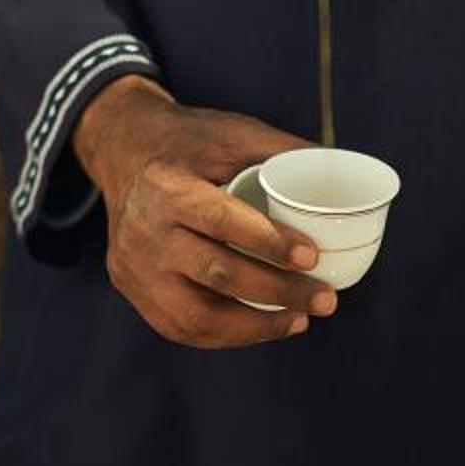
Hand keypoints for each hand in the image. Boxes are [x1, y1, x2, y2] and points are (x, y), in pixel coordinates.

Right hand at [71, 75, 332, 347]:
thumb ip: (281, 150)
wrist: (123, 150)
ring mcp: (133, 264)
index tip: (313, 256)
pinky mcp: (130, 285)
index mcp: (168, 184)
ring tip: (299, 320)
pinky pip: (180, 326)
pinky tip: (262, 326)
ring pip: (195, 315)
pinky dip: (227, 335)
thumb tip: (341, 169)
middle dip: (278, 292)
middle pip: (215, 272)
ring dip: (255, 326)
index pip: (220, 220)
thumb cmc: (189, 143)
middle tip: (325, 299)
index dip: (268, 242)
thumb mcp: (230, 131)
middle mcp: (144, 229)